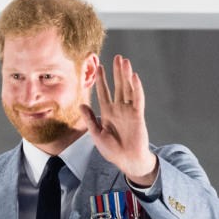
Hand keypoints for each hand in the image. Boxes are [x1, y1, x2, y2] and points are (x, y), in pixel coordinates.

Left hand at [80, 55, 158, 185]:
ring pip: (127, 88)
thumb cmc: (112, 151)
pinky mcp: (138, 115)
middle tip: (117, 57)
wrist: (127, 161)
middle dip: (117, 72)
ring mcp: (129, 111)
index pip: (104, 92)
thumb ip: (89, 119)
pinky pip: (137, 98)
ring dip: (126, 75)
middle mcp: (119, 109)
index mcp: (108, 113)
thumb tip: (80, 105)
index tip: (99, 67)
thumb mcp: (96, 134)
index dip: (101, 80)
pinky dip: (136, 87)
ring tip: (125, 61)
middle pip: (117, 86)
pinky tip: (134, 76)